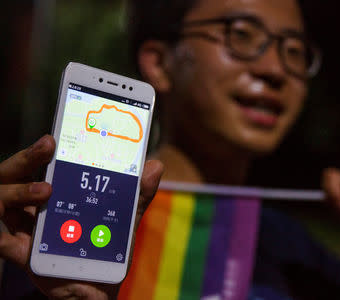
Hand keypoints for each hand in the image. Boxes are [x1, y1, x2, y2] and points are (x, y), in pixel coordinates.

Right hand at [0, 135, 163, 298]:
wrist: (98, 286)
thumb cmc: (107, 246)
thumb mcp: (125, 218)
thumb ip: (138, 194)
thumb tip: (156, 166)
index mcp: (58, 190)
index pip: (42, 163)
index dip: (41, 149)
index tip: (54, 136)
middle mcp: (36, 204)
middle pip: (16, 174)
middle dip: (26, 158)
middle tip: (47, 146)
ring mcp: (27, 227)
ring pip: (4, 201)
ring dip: (19, 192)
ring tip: (46, 191)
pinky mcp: (23, 252)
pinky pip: (4, 243)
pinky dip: (6, 241)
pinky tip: (18, 242)